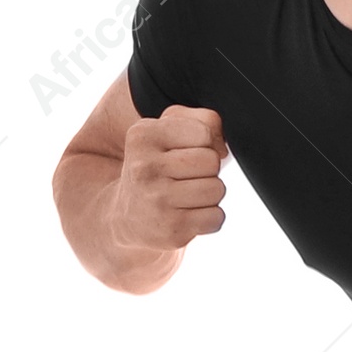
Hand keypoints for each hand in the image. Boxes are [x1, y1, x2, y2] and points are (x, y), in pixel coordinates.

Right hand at [110, 104, 228, 254]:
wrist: (129, 215)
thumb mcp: (167, 132)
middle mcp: (144, 167)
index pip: (203, 132)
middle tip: (187, 176)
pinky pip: (216, 218)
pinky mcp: (171, 230)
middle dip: (208, 169)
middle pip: (211, 161)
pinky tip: (189, 214)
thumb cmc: (156, 167)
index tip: (185, 152)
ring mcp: (157, 201)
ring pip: (217, 189)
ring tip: (188, 195)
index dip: (204, 143)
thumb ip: (202, 120)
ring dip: (210, 193)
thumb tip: (222, 145)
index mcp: (142, 136)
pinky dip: (210, 217)